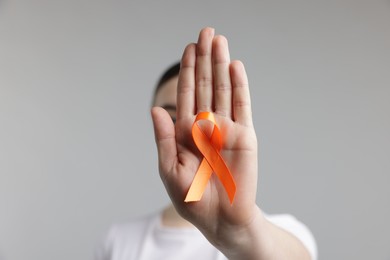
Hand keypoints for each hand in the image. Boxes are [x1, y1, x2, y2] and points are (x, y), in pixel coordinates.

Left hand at [151, 27, 258, 251]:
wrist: (220, 219)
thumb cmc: (191, 198)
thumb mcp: (169, 169)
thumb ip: (164, 138)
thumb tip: (156, 109)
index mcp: (186, 131)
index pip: (187, 94)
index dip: (188, 71)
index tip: (189, 48)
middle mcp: (207, 124)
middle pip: (206, 85)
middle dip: (205, 59)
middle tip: (205, 32)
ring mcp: (227, 128)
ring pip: (224, 89)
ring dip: (221, 65)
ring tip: (219, 41)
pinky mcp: (245, 136)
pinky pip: (242, 106)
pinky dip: (239, 86)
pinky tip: (235, 66)